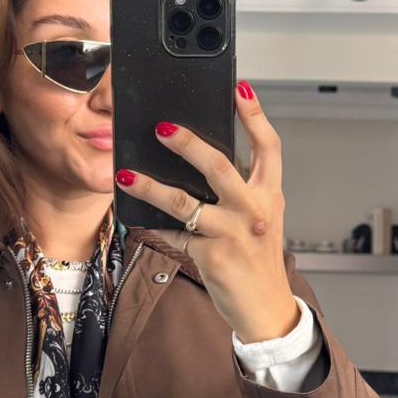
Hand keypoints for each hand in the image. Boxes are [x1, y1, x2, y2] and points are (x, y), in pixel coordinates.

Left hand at [115, 82, 298, 344]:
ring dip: (152, 187)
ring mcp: (233, 235)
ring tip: (127, 175)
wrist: (266, 308)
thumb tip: (202, 156)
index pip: (269, 147)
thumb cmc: (258, 258)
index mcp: (271, 195)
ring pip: (186, 203)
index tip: (239, 88)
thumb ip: (242, 189)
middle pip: (220, 166)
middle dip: (188, 144)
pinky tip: (135, 217)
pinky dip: (153, 226)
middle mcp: (255, 211)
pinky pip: (174, 235)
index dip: (255, 115)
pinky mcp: (212, 257)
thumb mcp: (262, 218)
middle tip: (162, 127)